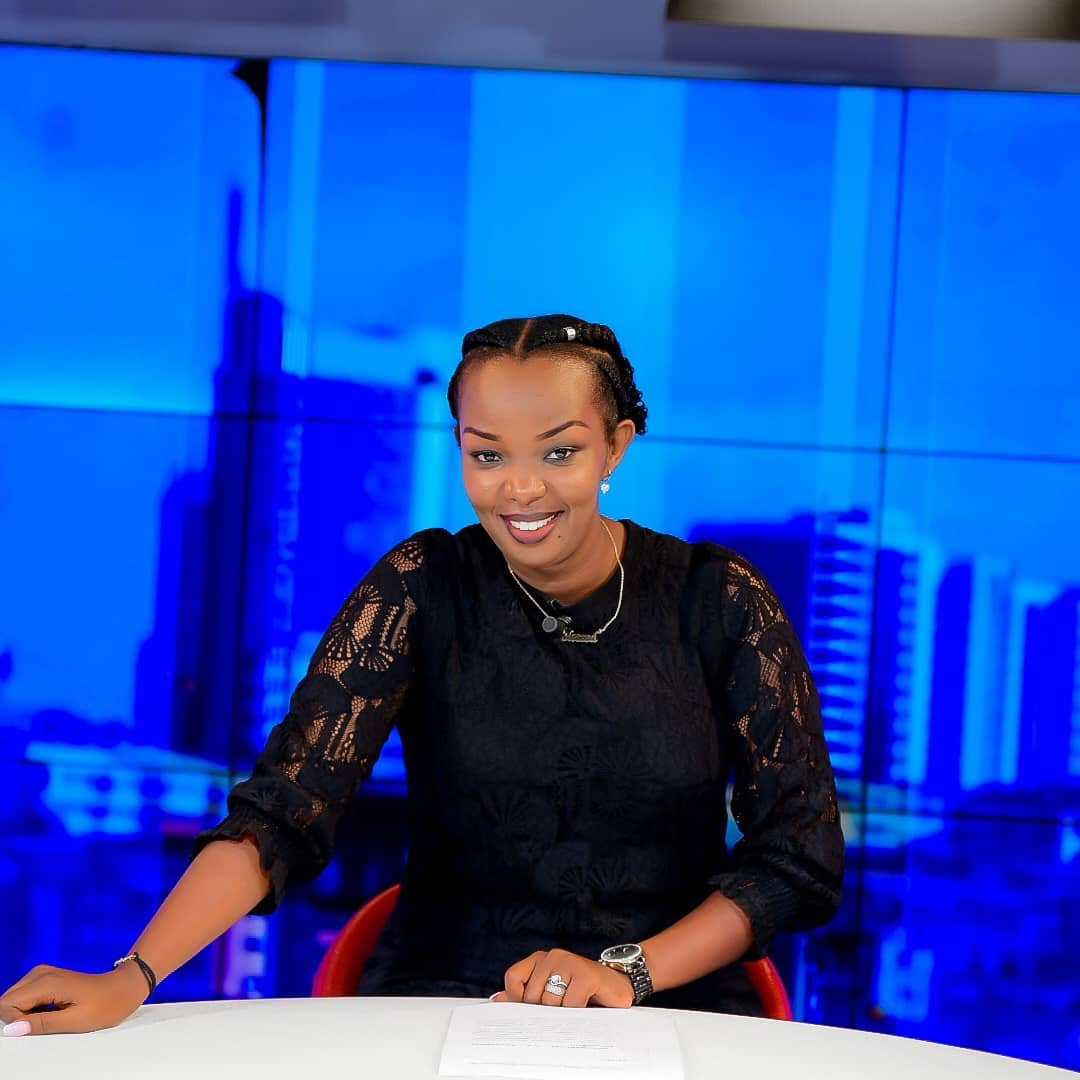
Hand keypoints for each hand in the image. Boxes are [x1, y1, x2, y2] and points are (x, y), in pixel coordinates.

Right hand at [0, 963, 149, 1036]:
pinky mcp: (45, 978)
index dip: (14, 1022)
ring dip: (24, 1014)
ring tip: (51, 1017)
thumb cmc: (105, 1005)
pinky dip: (30, 1009)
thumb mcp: (75, 1021)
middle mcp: (40, 973)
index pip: (5, 1005)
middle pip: (6, 1001)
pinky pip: (24, 997)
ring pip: (13, 999)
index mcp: (45, 982)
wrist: (123, 988)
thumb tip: (11, 1029)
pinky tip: (51, 1011)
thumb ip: (41, 1024)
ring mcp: (42, 973)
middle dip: (17, 1018)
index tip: (35, 1029)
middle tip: (44, 1023)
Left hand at [493, 948, 634, 1008]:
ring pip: (550, 1002)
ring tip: (575, 1006)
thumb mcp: (550, 993)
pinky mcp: (585, 973)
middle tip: (562, 1009)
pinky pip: (570, 1005)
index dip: (517, 998)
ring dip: (562, 1013)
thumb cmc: (581, 992)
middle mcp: (552, 956)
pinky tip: (586, 1004)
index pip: (513, 977)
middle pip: (531, 996)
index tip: (530, 1010)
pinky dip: (576, 1012)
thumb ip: (524, 995)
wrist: (616, 986)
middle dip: (544, 1011)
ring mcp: (569, 961)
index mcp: (540, 959)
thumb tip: (497, 1000)